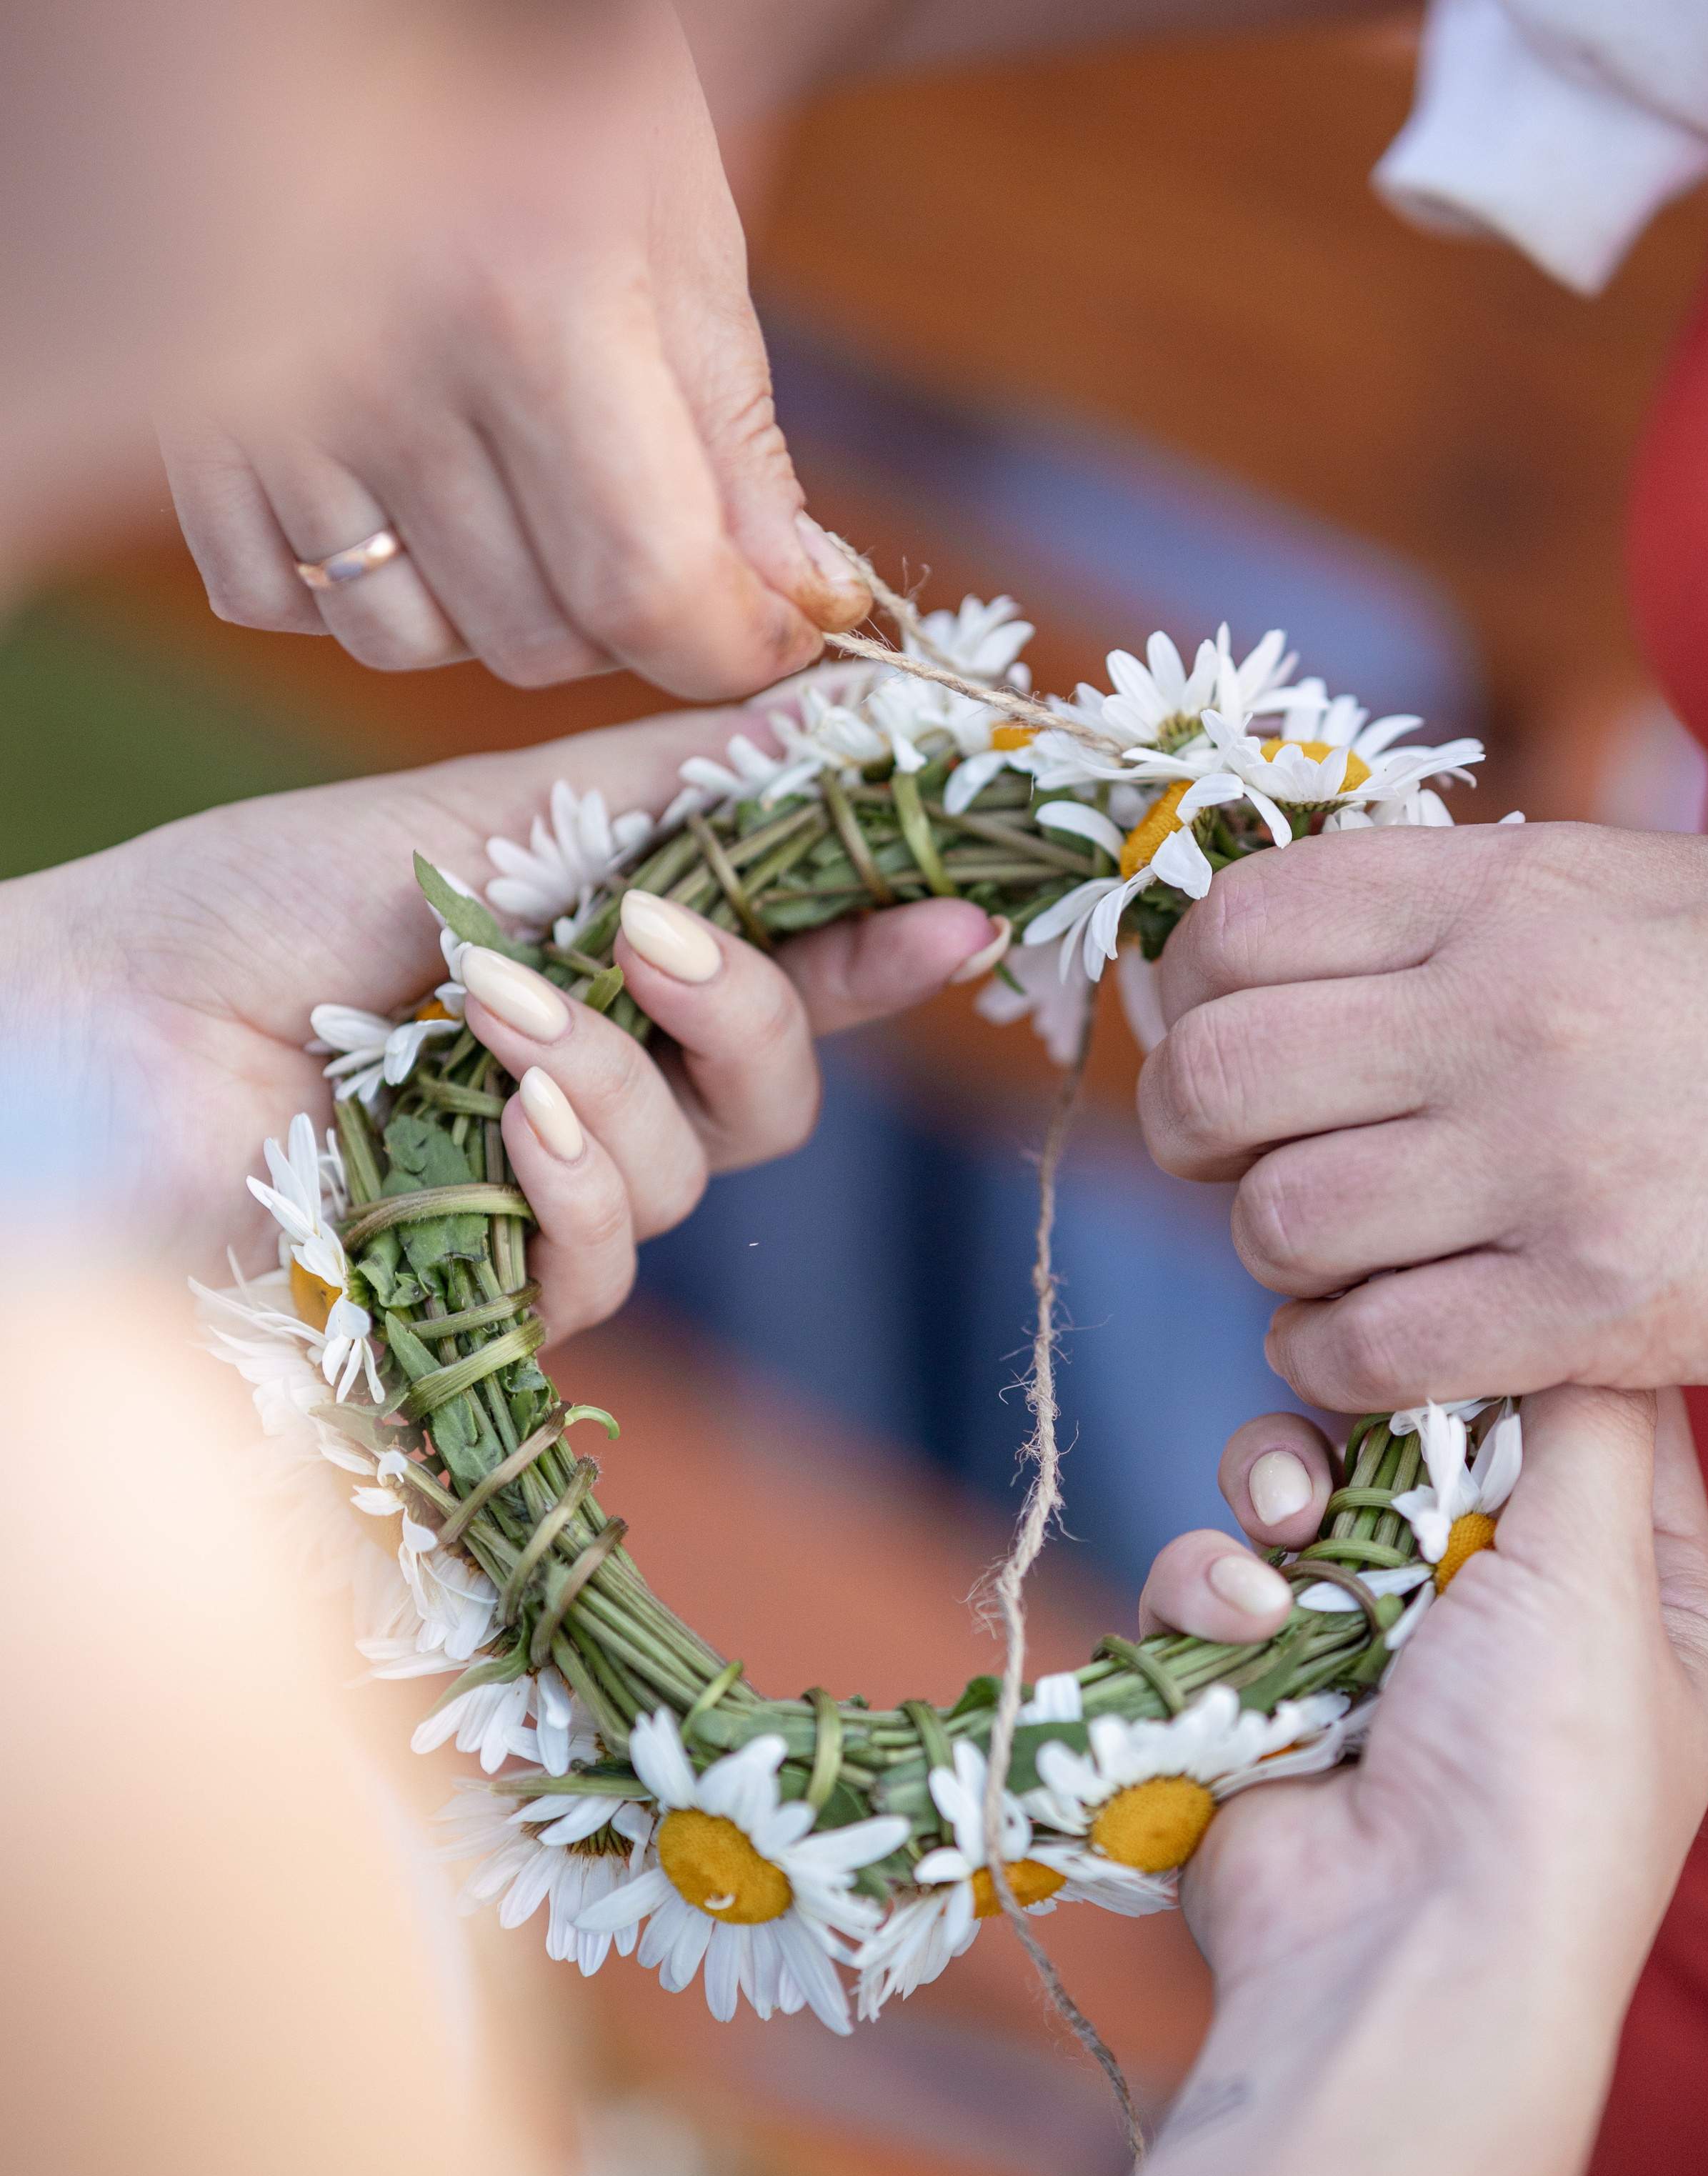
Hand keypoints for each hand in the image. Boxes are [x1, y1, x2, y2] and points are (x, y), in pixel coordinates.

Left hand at [6, 705, 998, 1339]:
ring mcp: (547, 1192)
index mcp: (612, 965)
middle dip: (752, 1012)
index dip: (884, 944)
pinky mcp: (488, 1288)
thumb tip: (836, 710)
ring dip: (618, 1083)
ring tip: (497, 1010)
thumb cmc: (259, 907)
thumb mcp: (477, 816)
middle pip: (776, 1091)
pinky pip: (603, 1261)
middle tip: (660, 938)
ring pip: (693, 1172)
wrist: (103, 1027)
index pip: (792, 967)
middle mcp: (603, 1081)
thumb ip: (666, 788)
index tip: (958, 904)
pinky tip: (505, 1117)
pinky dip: (570, 1182)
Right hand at [159, 0, 866, 699]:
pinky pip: (274, 595)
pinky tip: (407, 507)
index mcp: (528, 300)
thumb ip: (736, 442)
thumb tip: (804, 607)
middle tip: (658, 539)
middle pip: (534, 638)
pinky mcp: (185, 410)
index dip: (733, 647)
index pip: (644, 586)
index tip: (779, 631)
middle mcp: (381, 366)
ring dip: (492, 617)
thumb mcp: (678, 231)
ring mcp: (265, 397)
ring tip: (529, 516)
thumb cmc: (537, 82)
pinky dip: (350, 588)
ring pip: (405, 641)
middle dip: (628, 626)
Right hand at [1083, 1387, 1707, 2175]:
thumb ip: (1583, 1423)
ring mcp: (1377, 1648)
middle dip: (1372, 1417)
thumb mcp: (1603, 1574)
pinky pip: (1219, 1576)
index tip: (1455, 1286)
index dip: (1519, 1344)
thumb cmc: (1537, 1770)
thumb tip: (1570, 1315)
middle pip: (1425, 1434)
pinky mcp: (1265, 1683)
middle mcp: (1508, 1613)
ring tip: (1284, 1528)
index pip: (1587, 1417)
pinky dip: (1216, 1585)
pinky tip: (1245, 1623)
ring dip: (1275, 1485)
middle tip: (1352, 1413)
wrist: (1394, 1949)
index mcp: (1631, 1596)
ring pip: (1303, 1488)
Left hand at [1138, 821, 1707, 1410]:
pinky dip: (1329, 1356)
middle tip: (1228, 1155)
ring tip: (1330, 1250)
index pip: (1239, 924)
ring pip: (1277, 1222)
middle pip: (1220, 1076)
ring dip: (1272, 1252)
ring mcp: (1550, 1163)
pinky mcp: (1595, 1306)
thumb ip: (1447, 907)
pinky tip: (1370, 1335)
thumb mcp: (1625, 889)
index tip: (1208, 1034)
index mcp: (1508, 891)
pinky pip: (1364, 1349)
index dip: (1185, 992)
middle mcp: (1510, 1012)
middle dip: (1188, 1130)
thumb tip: (1256, 950)